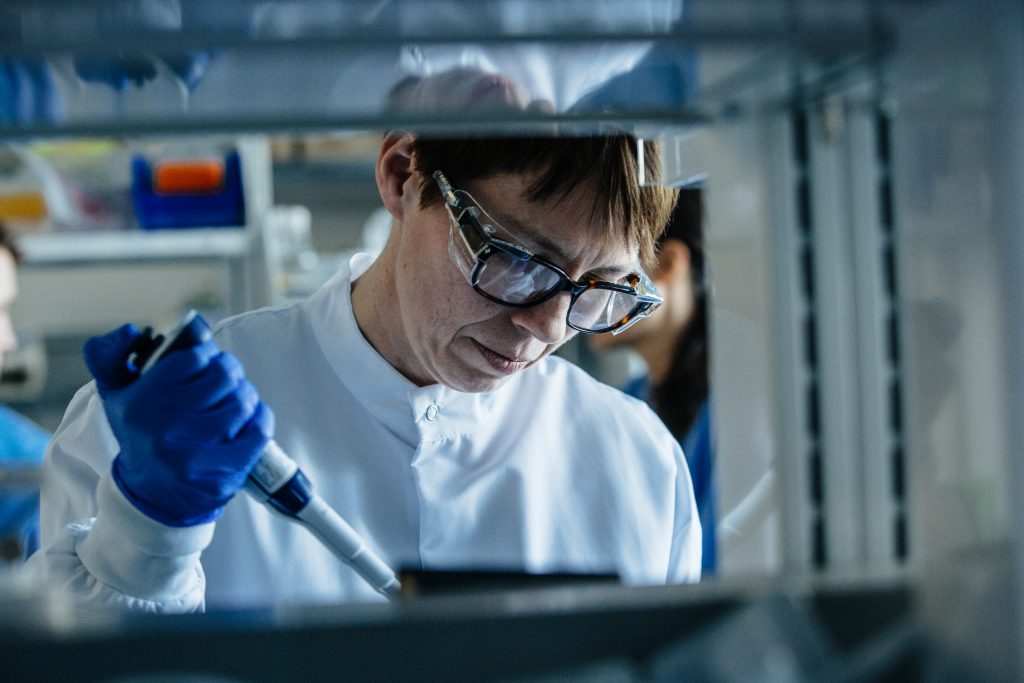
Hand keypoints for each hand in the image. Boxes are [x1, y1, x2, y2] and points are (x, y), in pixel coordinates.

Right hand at [84, 324, 273, 526]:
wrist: (151, 494)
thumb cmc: (142, 432)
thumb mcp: (115, 393)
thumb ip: (110, 354)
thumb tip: (132, 331)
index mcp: (138, 404)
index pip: (193, 358)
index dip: (206, 353)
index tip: (206, 360)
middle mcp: (162, 430)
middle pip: (224, 376)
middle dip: (230, 371)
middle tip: (226, 377)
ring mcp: (192, 457)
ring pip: (243, 402)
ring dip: (245, 395)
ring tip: (234, 400)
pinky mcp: (219, 477)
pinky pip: (258, 432)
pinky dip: (260, 419)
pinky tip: (247, 421)